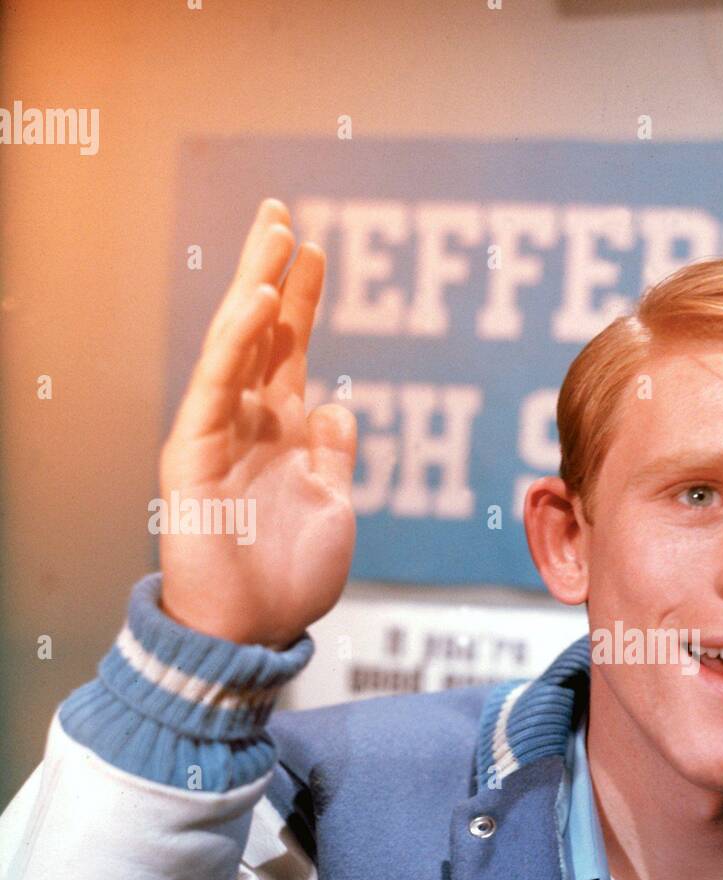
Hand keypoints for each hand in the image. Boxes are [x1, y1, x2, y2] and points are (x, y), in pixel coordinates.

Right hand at [158, 197, 356, 647]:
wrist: (253, 631)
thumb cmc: (289, 576)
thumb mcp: (331, 505)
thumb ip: (332, 454)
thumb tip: (338, 404)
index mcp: (280, 432)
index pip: (288, 350)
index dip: (301, 300)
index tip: (316, 249)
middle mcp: (248, 424)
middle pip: (259, 334)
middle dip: (271, 274)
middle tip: (282, 214)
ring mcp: (218, 436)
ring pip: (234, 348)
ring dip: (256, 289)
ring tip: (275, 233)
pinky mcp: (194, 455)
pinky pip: (216, 388)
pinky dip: (236, 344)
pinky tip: (257, 301)